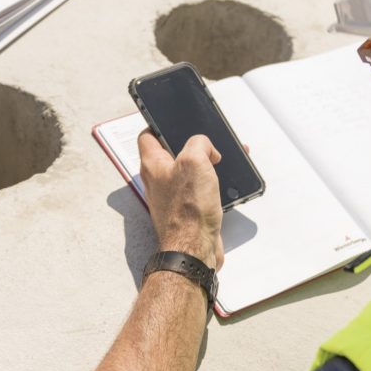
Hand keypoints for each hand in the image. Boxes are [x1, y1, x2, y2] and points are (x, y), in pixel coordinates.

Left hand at [137, 130, 224, 269]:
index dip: (158, 124)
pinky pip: (197, 191)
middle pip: (170, 153)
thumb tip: (206, 147)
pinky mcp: (187, 211)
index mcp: (153, 164)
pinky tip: (223, 184)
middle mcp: (159, 181)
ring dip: (204, 165)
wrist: (194, 249)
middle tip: (204, 143)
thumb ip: (199, 144)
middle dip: (190, 146)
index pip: (147, 136)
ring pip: (187, 172)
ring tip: (220, 160)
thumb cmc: (188, 211)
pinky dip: (210, 184)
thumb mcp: (194, 161)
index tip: (170, 120)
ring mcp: (172, 197)